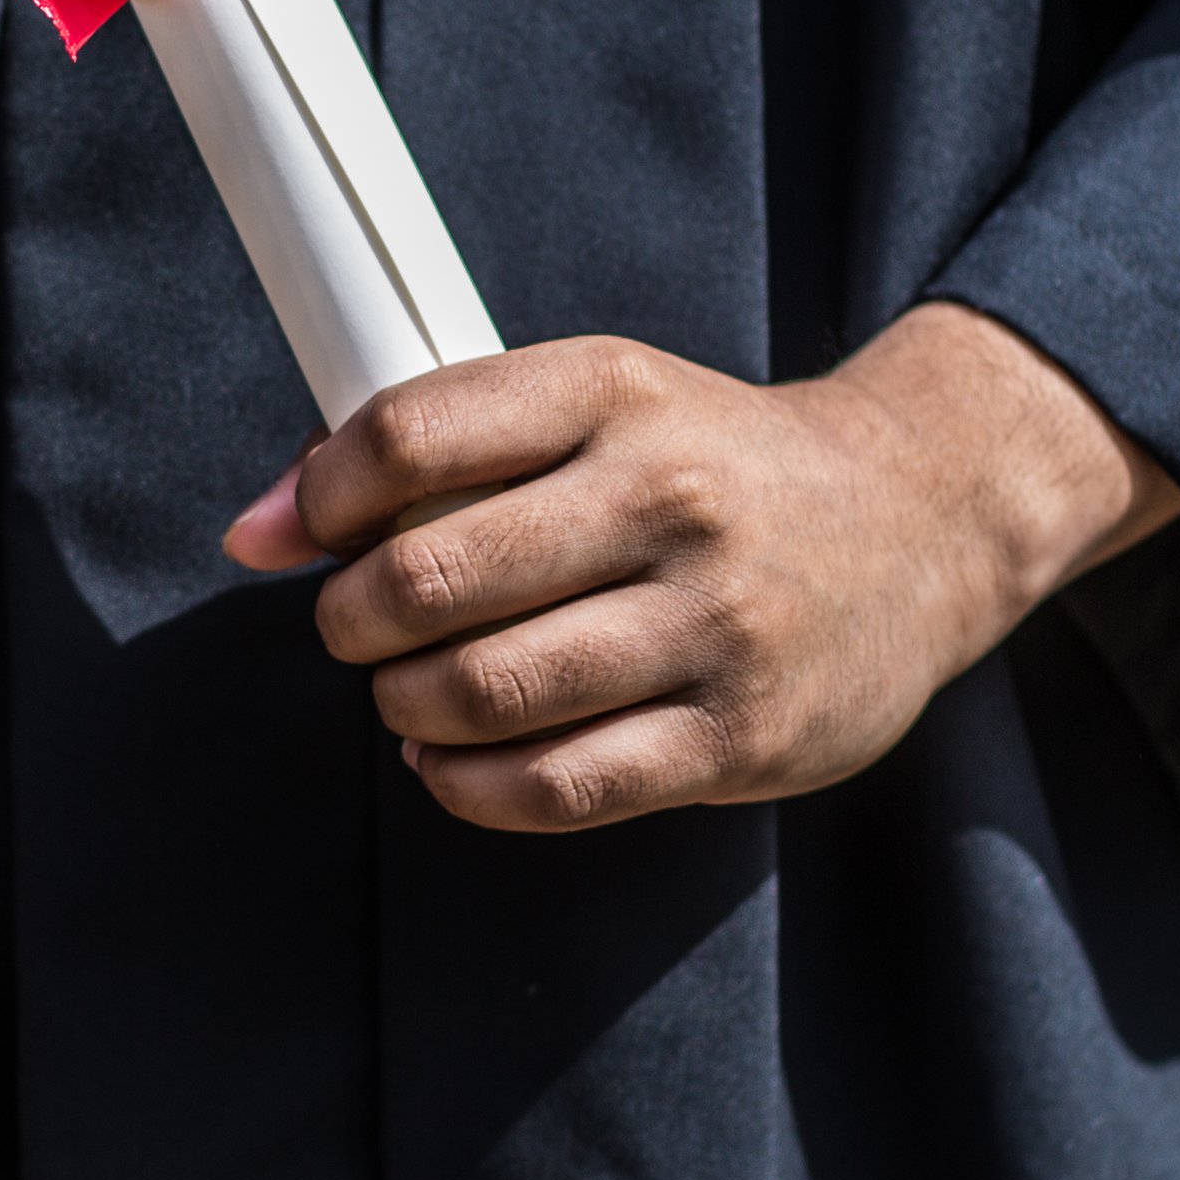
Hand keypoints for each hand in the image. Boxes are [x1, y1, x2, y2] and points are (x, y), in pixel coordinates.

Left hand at [222, 304, 1179, 833]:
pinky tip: (453, 758)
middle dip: (352, 618)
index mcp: (620, 392)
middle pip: (431, 575)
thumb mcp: (604, 404)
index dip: (321, 495)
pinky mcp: (738, 736)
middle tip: (357, 627)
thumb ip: (441, 446)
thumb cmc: (719, 467)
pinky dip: (466, 785)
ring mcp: (713, 625)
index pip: (414, 434)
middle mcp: (671, 499)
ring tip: (409, 693)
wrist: (922, 522)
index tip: (297, 532)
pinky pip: (555, 787)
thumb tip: (257, 526)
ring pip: (484, 691)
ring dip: (405, 704)